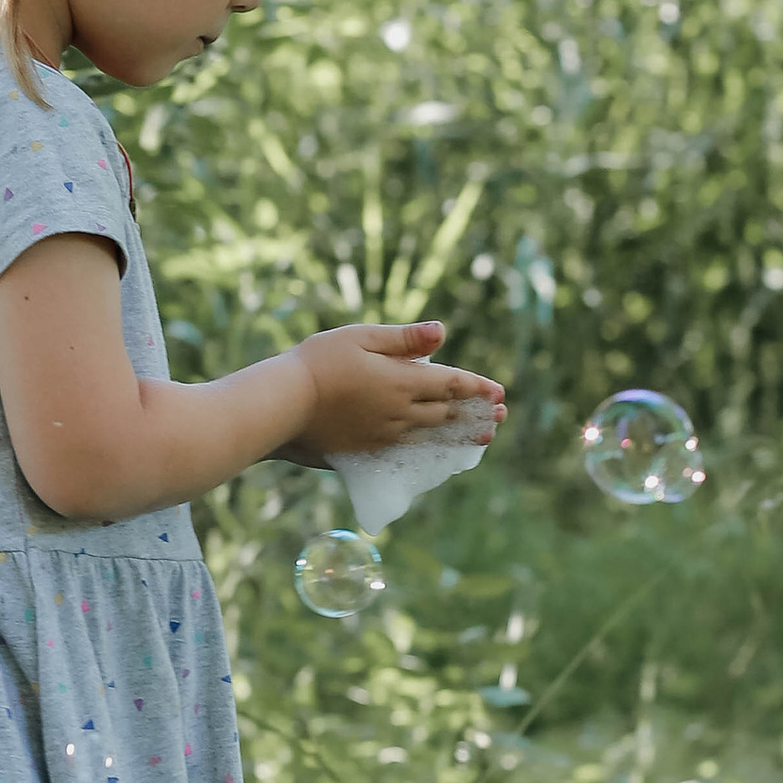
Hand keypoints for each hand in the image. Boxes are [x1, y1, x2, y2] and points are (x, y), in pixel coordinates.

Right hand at [290, 319, 504, 458]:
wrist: (282, 405)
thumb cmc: (317, 363)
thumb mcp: (361, 337)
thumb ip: (403, 339)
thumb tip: (441, 332)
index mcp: (401, 382)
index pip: (451, 384)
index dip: (477, 388)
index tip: (500, 393)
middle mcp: (400, 413)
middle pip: (447, 414)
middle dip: (476, 414)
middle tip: (500, 416)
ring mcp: (384, 435)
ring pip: (432, 435)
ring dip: (460, 435)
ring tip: (480, 438)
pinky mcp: (368, 450)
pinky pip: (409, 450)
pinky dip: (431, 447)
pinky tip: (435, 449)